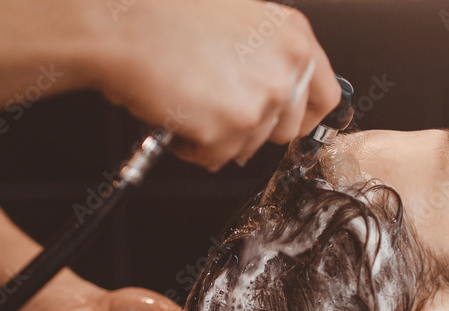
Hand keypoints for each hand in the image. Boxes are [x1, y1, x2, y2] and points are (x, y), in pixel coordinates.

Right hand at [97, 0, 341, 170]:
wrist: (123, 23)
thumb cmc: (166, 14)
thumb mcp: (239, 18)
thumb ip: (269, 54)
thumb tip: (280, 87)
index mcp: (293, 37)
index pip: (325, 96)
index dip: (304, 115)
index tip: (291, 121)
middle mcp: (284, 69)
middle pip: (287, 130)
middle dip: (255, 128)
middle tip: (222, 108)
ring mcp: (259, 101)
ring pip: (250, 146)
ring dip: (220, 135)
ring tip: (192, 101)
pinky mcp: (229, 128)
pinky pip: (216, 157)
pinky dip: (194, 147)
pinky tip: (179, 114)